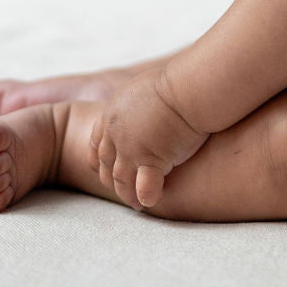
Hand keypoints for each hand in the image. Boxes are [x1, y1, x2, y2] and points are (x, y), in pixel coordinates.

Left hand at [87, 69, 209, 210]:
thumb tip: (146, 108)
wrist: (189, 86)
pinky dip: (145, 196)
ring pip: (121, 180)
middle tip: (123, 191)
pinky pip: (143, 186)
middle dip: (112, 180)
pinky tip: (150, 201)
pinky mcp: (151, 160)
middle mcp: (116, 133)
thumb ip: (137, 103)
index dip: (100, 160)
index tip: (106, 170)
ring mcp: (131, 149)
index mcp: (113, 114)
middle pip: (106, 164)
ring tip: (137, 204)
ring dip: (127, 194)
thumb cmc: (176, 82)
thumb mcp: (144, 87)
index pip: (97, 143)